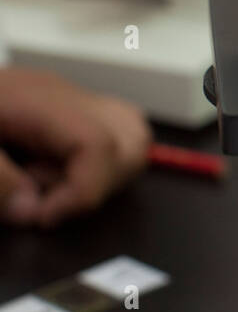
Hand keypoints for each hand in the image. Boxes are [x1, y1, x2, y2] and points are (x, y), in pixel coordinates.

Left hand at [0, 69, 150, 226]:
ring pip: (130, 133)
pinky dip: (95, 162)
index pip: (98, 144)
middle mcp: (60, 94)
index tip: (44, 216)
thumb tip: (33, 208)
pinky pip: (109, 131)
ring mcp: (67, 98)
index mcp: (34, 100)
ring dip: (105, 173)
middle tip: (50, 204)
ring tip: (55, 189)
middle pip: (129, 137)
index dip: (83, 192)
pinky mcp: (64, 108)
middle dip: (100, 184)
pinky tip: (53, 176)